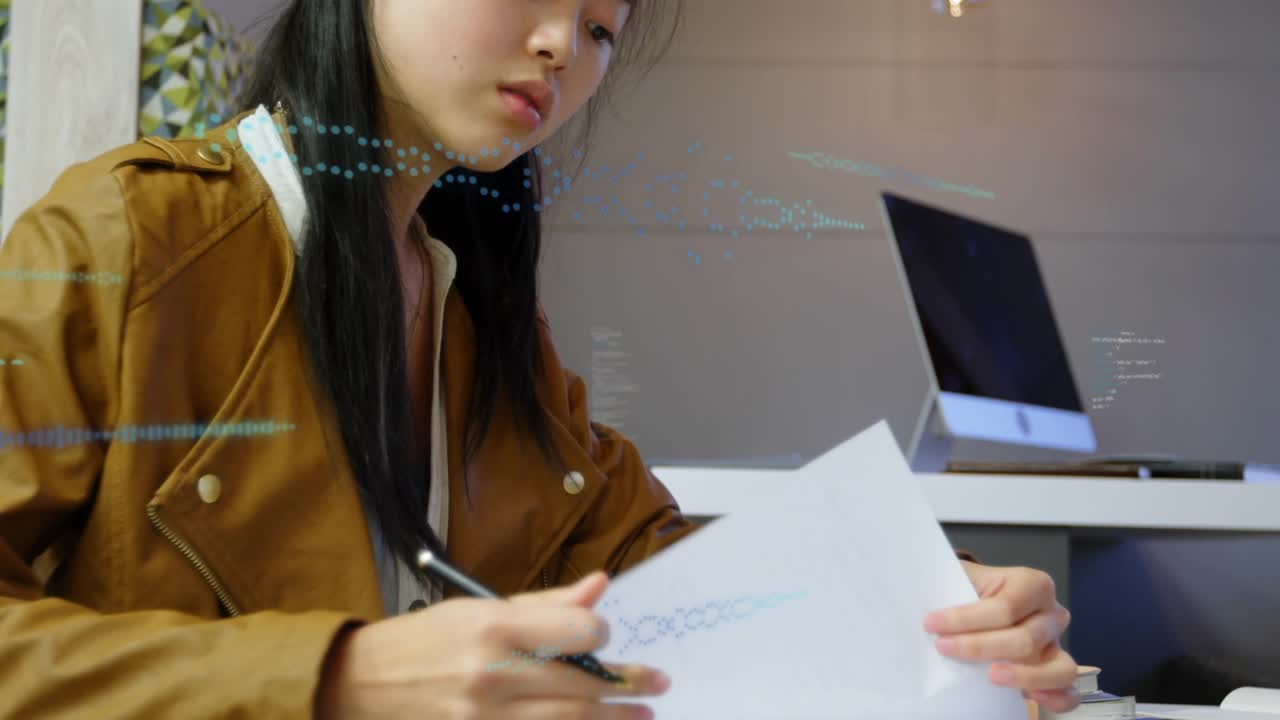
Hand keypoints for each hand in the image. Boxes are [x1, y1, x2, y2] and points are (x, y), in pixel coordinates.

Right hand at [316, 571, 666, 719]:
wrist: (358, 688)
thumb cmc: (420, 643)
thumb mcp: (476, 609)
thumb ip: (543, 604)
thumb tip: (599, 587)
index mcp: (492, 628)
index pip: (577, 630)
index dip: (600, 633)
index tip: (605, 636)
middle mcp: (491, 675)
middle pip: (580, 685)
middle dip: (626, 685)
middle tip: (656, 684)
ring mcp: (484, 718)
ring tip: (643, 716)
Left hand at [923, 561, 1078, 714]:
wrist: (983, 598)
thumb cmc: (972, 588)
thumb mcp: (964, 577)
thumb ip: (952, 587)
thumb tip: (924, 605)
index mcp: (1033, 584)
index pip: (1004, 607)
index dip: (965, 619)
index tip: (931, 624)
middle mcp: (1052, 614)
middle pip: (1024, 639)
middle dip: (980, 646)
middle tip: (944, 648)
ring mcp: (1057, 645)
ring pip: (1057, 668)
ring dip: (1024, 675)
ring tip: (991, 677)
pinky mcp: (1056, 671)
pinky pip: (1068, 691)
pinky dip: (1056, 697)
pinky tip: (1032, 698)